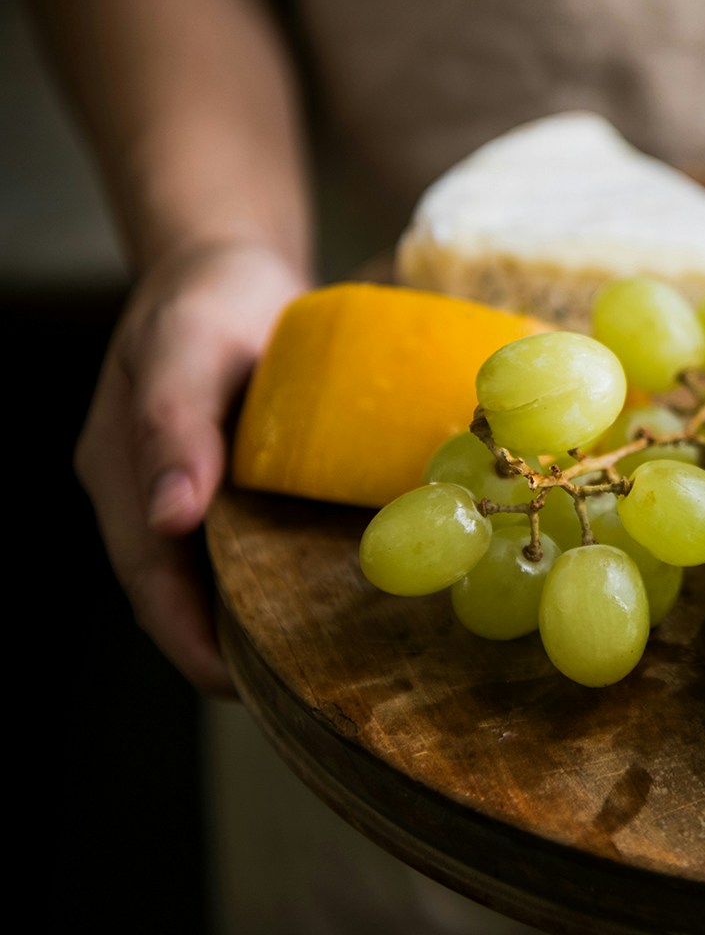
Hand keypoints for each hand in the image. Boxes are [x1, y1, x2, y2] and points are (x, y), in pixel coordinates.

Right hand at [77, 243, 306, 695]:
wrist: (232, 263)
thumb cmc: (204, 298)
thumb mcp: (185, 348)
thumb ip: (172, 425)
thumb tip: (170, 519)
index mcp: (121, 474)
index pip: (151, 584)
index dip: (192, 642)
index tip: (240, 687)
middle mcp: (151, 492)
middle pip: (182, 593)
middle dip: (230, 645)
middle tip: (302, 690)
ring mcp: (191, 487)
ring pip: (217, 573)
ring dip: (259, 614)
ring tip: (325, 656)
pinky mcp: (234, 477)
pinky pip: (250, 540)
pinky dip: (280, 569)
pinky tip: (334, 586)